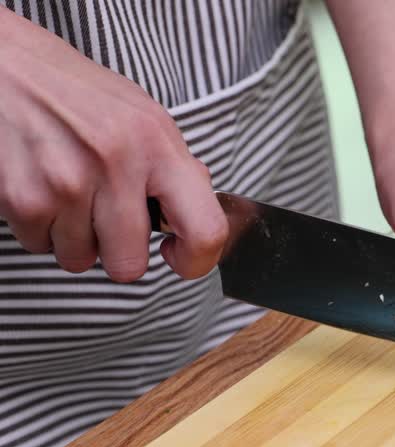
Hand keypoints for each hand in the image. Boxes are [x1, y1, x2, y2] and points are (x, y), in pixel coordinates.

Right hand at [0, 10, 225, 280]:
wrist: (3, 64)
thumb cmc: (75, 92)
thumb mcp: (142, 115)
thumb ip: (174, 167)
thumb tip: (199, 215)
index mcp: (157, 144)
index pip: (206, 230)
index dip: (196, 260)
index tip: (178, 256)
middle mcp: (116, 164)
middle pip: (129, 265)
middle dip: (117, 251)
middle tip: (106, 218)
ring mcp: (67, 183)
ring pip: (80, 260)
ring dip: (74, 237)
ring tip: (68, 193)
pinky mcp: (23, 197)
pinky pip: (39, 245)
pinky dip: (39, 226)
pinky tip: (39, 186)